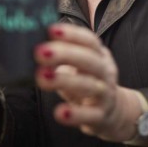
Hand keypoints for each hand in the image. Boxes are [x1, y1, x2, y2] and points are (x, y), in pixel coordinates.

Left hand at [35, 23, 140, 141]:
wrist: (113, 111)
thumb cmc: (87, 82)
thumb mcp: (78, 66)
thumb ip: (61, 56)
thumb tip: (34, 47)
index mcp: (99, 55)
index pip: (89, 41)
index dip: (72, 34)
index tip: (50, 30)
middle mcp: (104, 72)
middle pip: (89, 60)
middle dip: (65, 54)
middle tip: (40, 51)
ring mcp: (105, 94)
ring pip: (89, 85)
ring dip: (65, 80)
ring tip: (42, 76)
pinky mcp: (101, 116)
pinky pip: (90, 115)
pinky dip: (75, 114)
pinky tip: (59, 113)